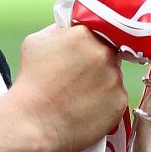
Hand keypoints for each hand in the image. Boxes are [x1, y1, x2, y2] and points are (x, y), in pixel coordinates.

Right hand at [8, 23, 127, 151]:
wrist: (31, 123)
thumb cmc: (30, 84)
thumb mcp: (36, 42)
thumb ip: (60, 30)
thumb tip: (72, 28)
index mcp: (84, 35)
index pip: (99, 31)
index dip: (91, 43)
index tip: (84, 54)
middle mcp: (104, 54)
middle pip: (109, 53)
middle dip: (97, 63)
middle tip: (79, 78)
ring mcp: (115, 79)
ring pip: (114, 76)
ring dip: (102, 83)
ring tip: (80, 96)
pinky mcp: (120, 102)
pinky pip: (117, 97)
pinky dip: (105, 102)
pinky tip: (87, 108)